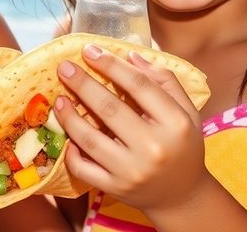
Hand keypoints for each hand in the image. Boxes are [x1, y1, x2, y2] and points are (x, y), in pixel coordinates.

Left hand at [54, 44, 206, 212]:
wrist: (183, 196)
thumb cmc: (182, 146)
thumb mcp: (186, 111)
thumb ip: (164, 81)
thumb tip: (130, 55)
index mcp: (175, 124)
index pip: (139, 86)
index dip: (111, 65)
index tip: (89, 50)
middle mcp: (154, 148)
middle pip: (110, 108)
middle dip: (82, 84)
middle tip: (64, 67)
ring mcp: (132, 171)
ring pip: (90, 139)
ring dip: (69, 116)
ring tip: (59, 99)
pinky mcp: (115, 188)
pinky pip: (83, 168)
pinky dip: (70, 152)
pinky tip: (67, 137)